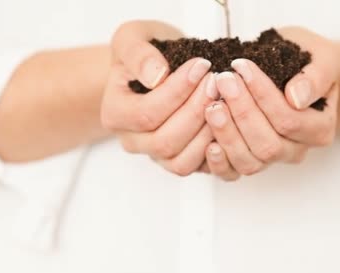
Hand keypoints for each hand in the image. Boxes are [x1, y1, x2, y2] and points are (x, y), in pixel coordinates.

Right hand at [101, 20, 217, 175]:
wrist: (155, 67)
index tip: (202, 65)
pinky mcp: (176, 161)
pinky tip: (226, 120)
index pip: (146, 113)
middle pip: (165, 140)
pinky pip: (195, 167)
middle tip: (216, 82)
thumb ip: (138, 54)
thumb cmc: (144, 53)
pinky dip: (214, 149)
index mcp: (114, 113)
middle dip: (196, 110)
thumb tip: (156, 76)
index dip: (178, 91)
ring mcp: (154, 156)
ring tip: (223, 100)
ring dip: (207, 131)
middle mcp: (131, 140)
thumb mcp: (132, 38)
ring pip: (180, 160)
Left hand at [203, 26, 339, 178]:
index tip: (241, 67)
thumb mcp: (322, 59)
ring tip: (211, 105)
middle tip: (223, 81)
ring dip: (227, 134)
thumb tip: (297, 97)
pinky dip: (219, 162)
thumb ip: (316, 77)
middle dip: (242, 112)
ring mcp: (272, 160)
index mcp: (319, 128)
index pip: (290, 120)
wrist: (296, 72)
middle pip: (268, 144)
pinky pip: (232, 173)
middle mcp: (297, 150)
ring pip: (249, 161)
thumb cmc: (308, 63)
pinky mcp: (249, 162)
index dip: (263, 95)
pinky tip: (208, 142)